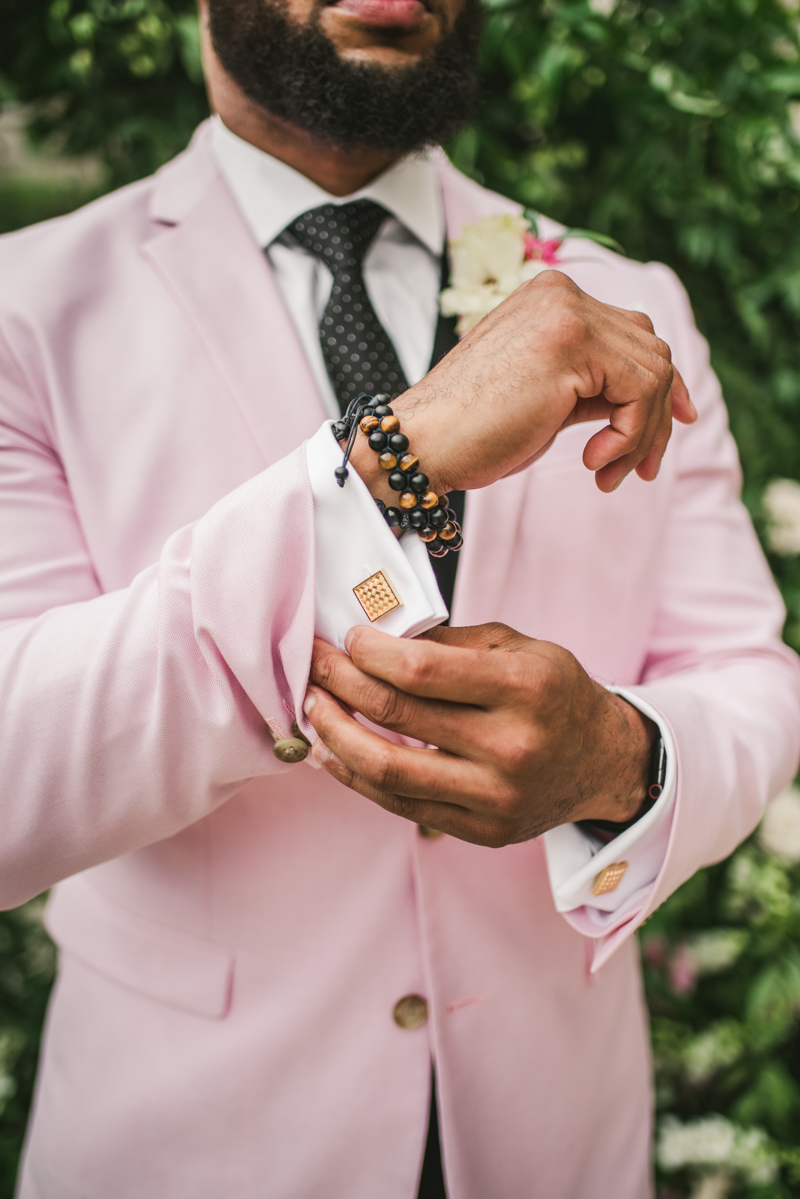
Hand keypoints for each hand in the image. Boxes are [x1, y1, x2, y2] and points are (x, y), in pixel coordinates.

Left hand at [303, 623, 656, 845]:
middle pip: (396, 715)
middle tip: (313, 662)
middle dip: (340, 682)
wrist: (604, 762)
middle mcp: (512, 746)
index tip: (347, 638)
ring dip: (334, 733)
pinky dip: (355, 776)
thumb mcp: (518, 648)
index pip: (419, 670)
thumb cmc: (554, 693)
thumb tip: (375, 636)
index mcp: (524, 687)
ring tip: (313, 706)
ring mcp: (496, 796)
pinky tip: (332, 751)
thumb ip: (450, 642)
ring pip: (386, 769)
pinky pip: (400, 805)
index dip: (368, 652)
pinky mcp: (484, 831)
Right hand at [350, 269, 696, 504]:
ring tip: (607, 472)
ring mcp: (567, 313)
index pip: (634, 332)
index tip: (674, 425)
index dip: (664, 384)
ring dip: (641, 435)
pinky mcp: (572, 344)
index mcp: (550, 298)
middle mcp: (562, 293)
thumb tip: (652, 396)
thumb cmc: (471, 432)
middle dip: (656, 417)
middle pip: (653, 349)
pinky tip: (593, 463)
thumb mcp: (547, 398)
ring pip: (655, 372)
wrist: (420, 444)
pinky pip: (641, 391)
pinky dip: (630, 436)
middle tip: (639, 469)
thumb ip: (593, 382)